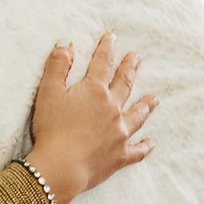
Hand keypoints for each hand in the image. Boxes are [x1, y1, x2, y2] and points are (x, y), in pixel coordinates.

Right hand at [25, 35, 158, 203]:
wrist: (62, 166)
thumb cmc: (52, 128)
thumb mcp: (48, 91)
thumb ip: (58, 65)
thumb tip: (67, 43)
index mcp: (95, 91)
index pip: (103, 64)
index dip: (107, 49)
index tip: (113, 38)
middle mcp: (112, 109)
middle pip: (125, 84)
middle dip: (130, 69)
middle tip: (137, 58)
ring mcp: (119, 133)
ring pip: (137, 114)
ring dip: (146, 105)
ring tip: (155, 98)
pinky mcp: (119, 155)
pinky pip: (137, 150)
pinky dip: (144, 146)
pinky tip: (151, 143)